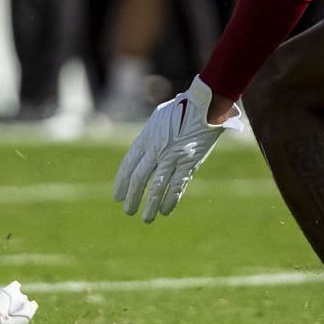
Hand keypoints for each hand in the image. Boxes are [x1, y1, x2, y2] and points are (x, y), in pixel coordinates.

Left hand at [114, 78, 243, 222]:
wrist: (206, 105)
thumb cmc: (182, 109)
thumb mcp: (158, 120)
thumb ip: (149, 137)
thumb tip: (142, 154)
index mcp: (146, 138)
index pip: (128, 165)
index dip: (121, 183)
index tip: (117, 196)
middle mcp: (157, 149)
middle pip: (139, 179)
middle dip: (132, 197)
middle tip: (128, 211)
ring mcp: (173, 157)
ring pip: (157, 187)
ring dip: (150, 205)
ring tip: (146, 218)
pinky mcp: (190, 163)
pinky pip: (177, 186)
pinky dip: (170, 200)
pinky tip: (165, 211)